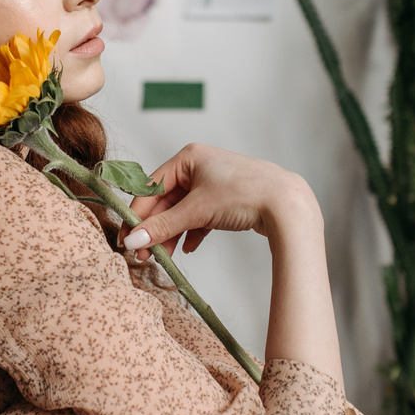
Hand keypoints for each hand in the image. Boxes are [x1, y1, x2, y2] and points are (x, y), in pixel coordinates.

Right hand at [121, 142, 316, 258]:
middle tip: (141, 254)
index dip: (137, 214)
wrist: (288, 205)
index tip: (126, 238)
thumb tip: (132, 240)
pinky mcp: (227, 199)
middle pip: (165, 201)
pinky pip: (200, 216)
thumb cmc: (244, 195)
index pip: (151, 186)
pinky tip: (187, 249)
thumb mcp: (197, 211)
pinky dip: (192, 232)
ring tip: (162, 257)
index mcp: (189, 157)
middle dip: (154, 228)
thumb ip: (162, 226)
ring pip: (182, 211)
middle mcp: (199, 166)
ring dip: (170, 233)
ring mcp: (214, 182)